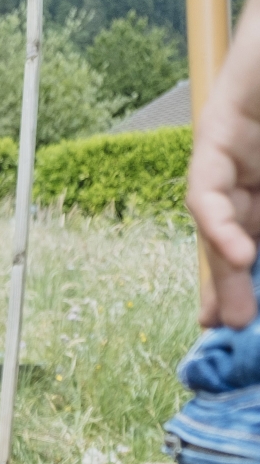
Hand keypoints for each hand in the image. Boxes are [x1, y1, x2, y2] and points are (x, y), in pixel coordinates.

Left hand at [190, 82, 259, 327]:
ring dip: (222, 270)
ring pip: (217, 222)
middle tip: (233, 332)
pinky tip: (240, 254)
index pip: (255, 239)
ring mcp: (232, 153)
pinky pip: (209, 190)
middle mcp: (250, 173)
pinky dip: (221, 225)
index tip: (247, 324)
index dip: (249, 281)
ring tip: (232, 315)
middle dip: (230, 288)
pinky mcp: (217, 131)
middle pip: (231, 239)